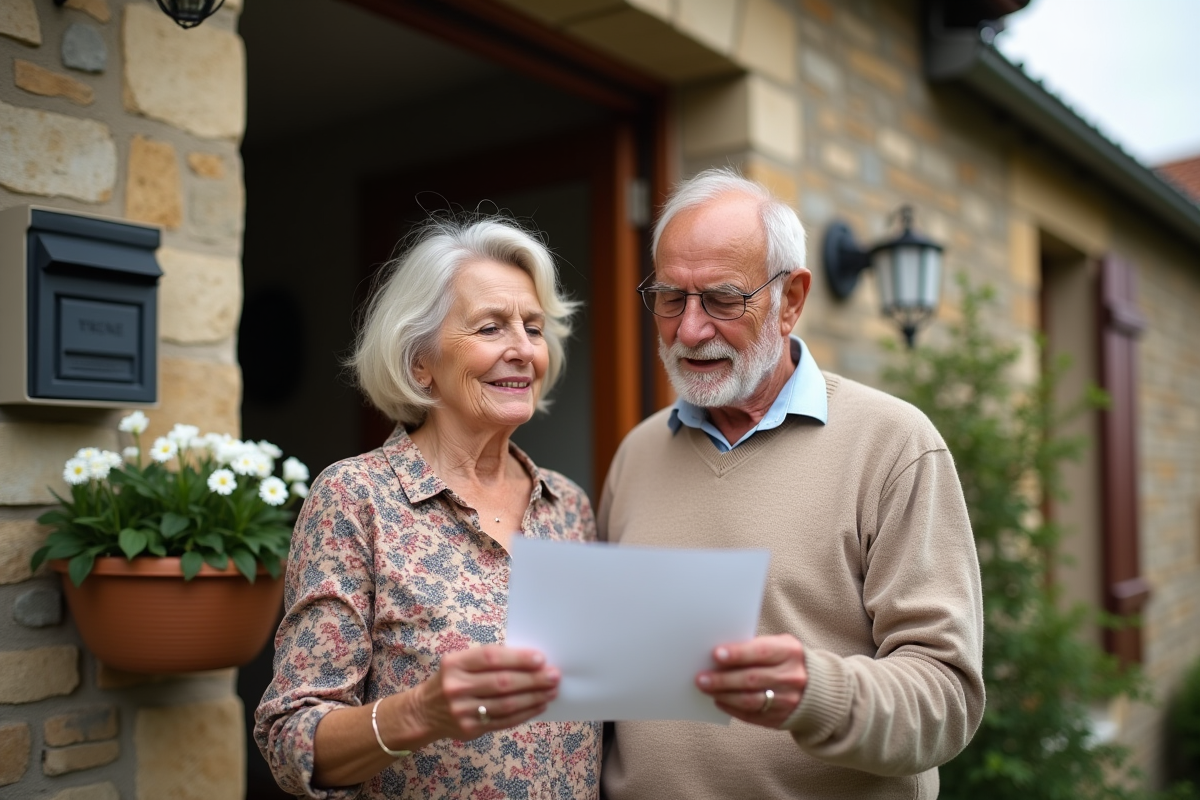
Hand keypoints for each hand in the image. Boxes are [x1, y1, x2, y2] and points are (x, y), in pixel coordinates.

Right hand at [411, 645, 559, 741]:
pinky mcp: (470, 729)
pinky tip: (539, 706)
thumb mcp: (460, 663)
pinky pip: (503, 722)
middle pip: (502, 683)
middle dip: (533, 679)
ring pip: (506, 704)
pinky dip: (525, 714)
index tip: (541, 659)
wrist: (424, 712)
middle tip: (554, 676)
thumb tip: (529, 662)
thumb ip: (488, 661)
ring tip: (552, 691)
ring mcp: (462, 711)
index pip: (491, 658)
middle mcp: (457, 687)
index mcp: (455, 663)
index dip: (518, 658)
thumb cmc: (451, 680)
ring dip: (533, 697)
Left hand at [695, 634, 806, 727]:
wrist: (819, 688)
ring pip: (750, 700)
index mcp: (790, 652)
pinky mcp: (781, 718)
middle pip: (752, 679)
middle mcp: (792, 677)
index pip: (761, 652)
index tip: (715, 654)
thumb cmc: (788, 660)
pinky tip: (718, 701)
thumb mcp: (780, 645)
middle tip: (701, 678)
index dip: (738, 654)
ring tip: (706, 689)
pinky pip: (752, 716)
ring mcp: (788, 700)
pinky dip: (732, 709)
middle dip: (723, 679)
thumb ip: (755, 647)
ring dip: (724, 695)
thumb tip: (719, 655)